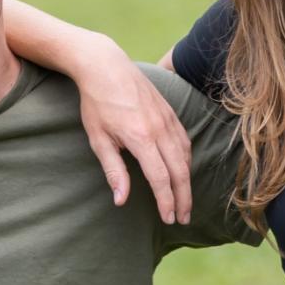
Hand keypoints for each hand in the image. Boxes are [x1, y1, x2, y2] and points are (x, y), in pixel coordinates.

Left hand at [74, 38, 192, 224]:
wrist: (105, 65)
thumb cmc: (96, 103)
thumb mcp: (98, 139)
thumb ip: (113, 171)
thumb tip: (122, 200)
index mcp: (141, 138)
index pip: (161, 178)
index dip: (166, 202)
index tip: (168, 219)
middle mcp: (159, 129)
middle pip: (180, 171)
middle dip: (183, 198)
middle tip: (183, 218)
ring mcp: (167, 118)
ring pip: (186, 156)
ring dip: (187, 181)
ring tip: (185, 200)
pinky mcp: (169, 111)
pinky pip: (184, 140)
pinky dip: (187, 159)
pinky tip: (184, 169)